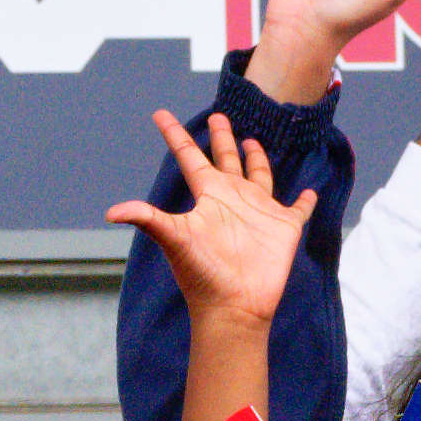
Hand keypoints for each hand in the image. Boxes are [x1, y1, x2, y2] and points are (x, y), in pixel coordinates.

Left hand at [109, 107, 305, 358]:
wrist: (234, 306)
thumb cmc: (203, 274)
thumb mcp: (175, 239)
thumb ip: (148, 219)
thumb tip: (112, 212)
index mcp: (208, 196)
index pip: (188, 158)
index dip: (175, 135)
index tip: (159, 114)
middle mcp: (232, 199)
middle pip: (225, 160)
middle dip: (221, 138)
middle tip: (217, 117)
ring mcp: (258, 212)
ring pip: (258, 176)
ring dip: (256, 159)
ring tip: (250, 140)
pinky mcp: (284, 227)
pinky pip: (297, 209)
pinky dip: (304, 200)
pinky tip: (308, 191)